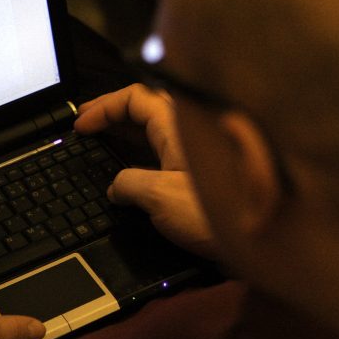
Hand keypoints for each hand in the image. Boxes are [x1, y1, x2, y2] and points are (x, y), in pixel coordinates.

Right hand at [75, 84, 218, 259]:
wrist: (257, 241)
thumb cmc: (215, 214)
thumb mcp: (158, 196)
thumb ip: (128, 184)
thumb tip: (117, 188)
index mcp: (178, 126)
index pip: (135, 97)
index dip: (104, 106)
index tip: (81, 124)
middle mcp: (188, 133)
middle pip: (144, 109)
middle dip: (112, 115)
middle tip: (86, 125)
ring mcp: (194, 153)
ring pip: (153, 131)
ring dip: (125, 134)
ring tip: (101, 142)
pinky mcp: (197, 174)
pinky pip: (162, 152)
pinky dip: (140, 154)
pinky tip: (128, 172)